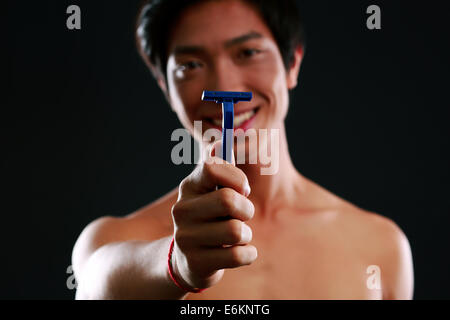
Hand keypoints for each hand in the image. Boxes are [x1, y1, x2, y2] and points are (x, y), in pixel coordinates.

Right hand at [170, 141, 256, 289]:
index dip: (236, 177)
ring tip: (236, 236)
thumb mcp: (212, 191)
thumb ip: (219, 167)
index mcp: (189, 186)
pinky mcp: (197, 263)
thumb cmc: (210, 217)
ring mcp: (186, 238)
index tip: (242, 189)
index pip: (211, 167)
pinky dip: (248, 254)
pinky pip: (238, 255)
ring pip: (236, 231)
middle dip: (246, 209)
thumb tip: (220, 141)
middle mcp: (182, 209)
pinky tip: (238, 252)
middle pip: (229, 200)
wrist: (188, 260)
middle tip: (242, 216)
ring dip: (246, 234)